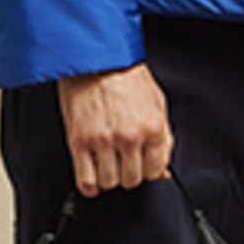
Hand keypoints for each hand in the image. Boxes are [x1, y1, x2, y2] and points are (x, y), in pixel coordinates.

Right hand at [57, 62, 174, 195]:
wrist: (94, 58)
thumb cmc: (125, 75)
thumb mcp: (157, 103)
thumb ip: (163, 139)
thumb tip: (163, 172)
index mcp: (152, 128)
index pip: (155, 172)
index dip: (147, 169)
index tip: (140, 162)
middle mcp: (129, 137)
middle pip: (132, 180)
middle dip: (128, 172)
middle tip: (122, 157)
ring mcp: (103, 141)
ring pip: (109, 183)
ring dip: (108, 177)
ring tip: (106, 161)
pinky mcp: (79, 142)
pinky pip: (86, 181)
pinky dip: (90, 186)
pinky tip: (92, 175)